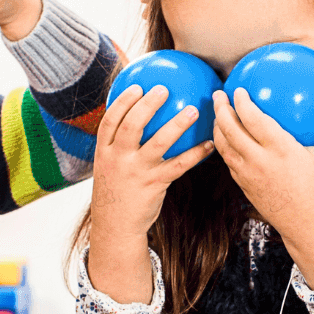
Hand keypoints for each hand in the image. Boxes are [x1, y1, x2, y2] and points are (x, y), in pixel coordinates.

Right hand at [85, 85, 214, 303]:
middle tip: (163, 90)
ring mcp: (136, 172)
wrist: (116, 227)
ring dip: (177, 125)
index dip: (122, 102)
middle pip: (132, 125)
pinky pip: (178, 165)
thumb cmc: (116, 193)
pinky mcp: (154, 184)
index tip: (136, 86)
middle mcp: (118, 159)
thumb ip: (118, 148)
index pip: (110, 121)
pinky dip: (195, 154)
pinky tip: (209, 144)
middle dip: (147, 105)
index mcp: (104, 152)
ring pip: (159, 142)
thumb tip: (135, 123)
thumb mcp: (108, 168)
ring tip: (193, 111)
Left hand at [214, 90, 313, 287]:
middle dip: (220, 109)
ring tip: (218, 113)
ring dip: (217, 126)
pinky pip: (227, 160)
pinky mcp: (242, 184)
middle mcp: (259, 160)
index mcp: (279, 150)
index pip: (253, 120)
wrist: (304, 222)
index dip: (242, 102)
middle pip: (230, 130)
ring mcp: (247, 174)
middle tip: (219, 95)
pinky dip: (223, 145)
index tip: (238, 90)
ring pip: (223, 146)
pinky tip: (226, 137)